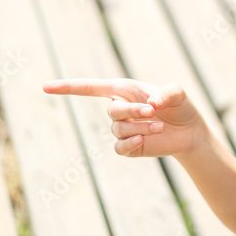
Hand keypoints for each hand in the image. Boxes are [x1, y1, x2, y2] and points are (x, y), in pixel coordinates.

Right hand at [42, 78, 204, 157]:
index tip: (46, 87)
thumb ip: (166, 92)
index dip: (68, 87)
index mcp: (123, 90)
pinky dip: (132, 142)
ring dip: (141, 126)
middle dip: (133, 110)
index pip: (89, 88)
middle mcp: (119, 108)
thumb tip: (152, 103)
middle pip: (113, 110)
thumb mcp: (177, 93)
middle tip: (153, 111)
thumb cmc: (181, 107)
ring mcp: (122, 129)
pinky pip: (120, 147)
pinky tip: (145, 139)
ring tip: (160, 125)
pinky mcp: (128, 147)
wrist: (190, 132)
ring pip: (119, 129)